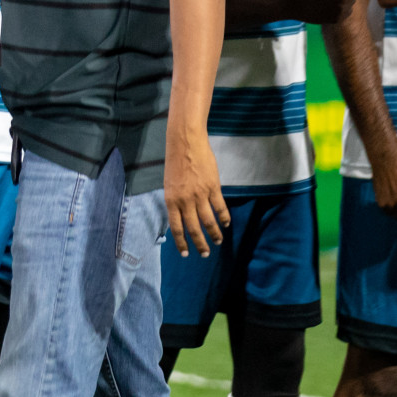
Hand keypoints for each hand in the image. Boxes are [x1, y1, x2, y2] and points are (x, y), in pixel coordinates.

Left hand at [164, 129, 229, 256]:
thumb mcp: (170, 184)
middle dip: (200, 244)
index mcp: (171, 200)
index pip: (176, 227)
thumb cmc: (175, 161)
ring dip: (214, 234)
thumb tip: (182, 216)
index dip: (181, 243)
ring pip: (209, 221)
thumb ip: (176, 200)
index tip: (186, 253)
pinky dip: (224, 218)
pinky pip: (220, 208)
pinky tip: (226, 224)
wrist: (185, 143)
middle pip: (193, 229)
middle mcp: (185, 201)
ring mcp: (200, 195)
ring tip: (217, 242)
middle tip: (204, 254)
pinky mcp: (213, 188)